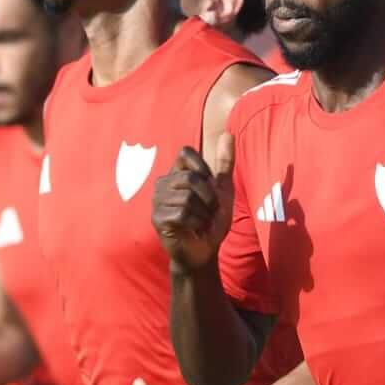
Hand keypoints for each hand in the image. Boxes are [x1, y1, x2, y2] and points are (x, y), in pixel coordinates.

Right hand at [151, 134, 234, 272]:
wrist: (205, 251)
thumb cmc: (212, 220)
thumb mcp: (223, 189)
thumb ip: (224, 162)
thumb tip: (228, 134)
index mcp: (177, 173)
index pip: (186, 153)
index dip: (203, 168)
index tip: (210, 186)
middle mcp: (163, 183)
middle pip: (190, 177)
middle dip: (208, 197)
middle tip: (208, 211)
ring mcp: (157, 201)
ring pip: (187, 198)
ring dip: (203, 213)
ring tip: (200, 222)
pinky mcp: (157, 218)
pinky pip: (181, 214)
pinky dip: (195, 223)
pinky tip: (193, 229)